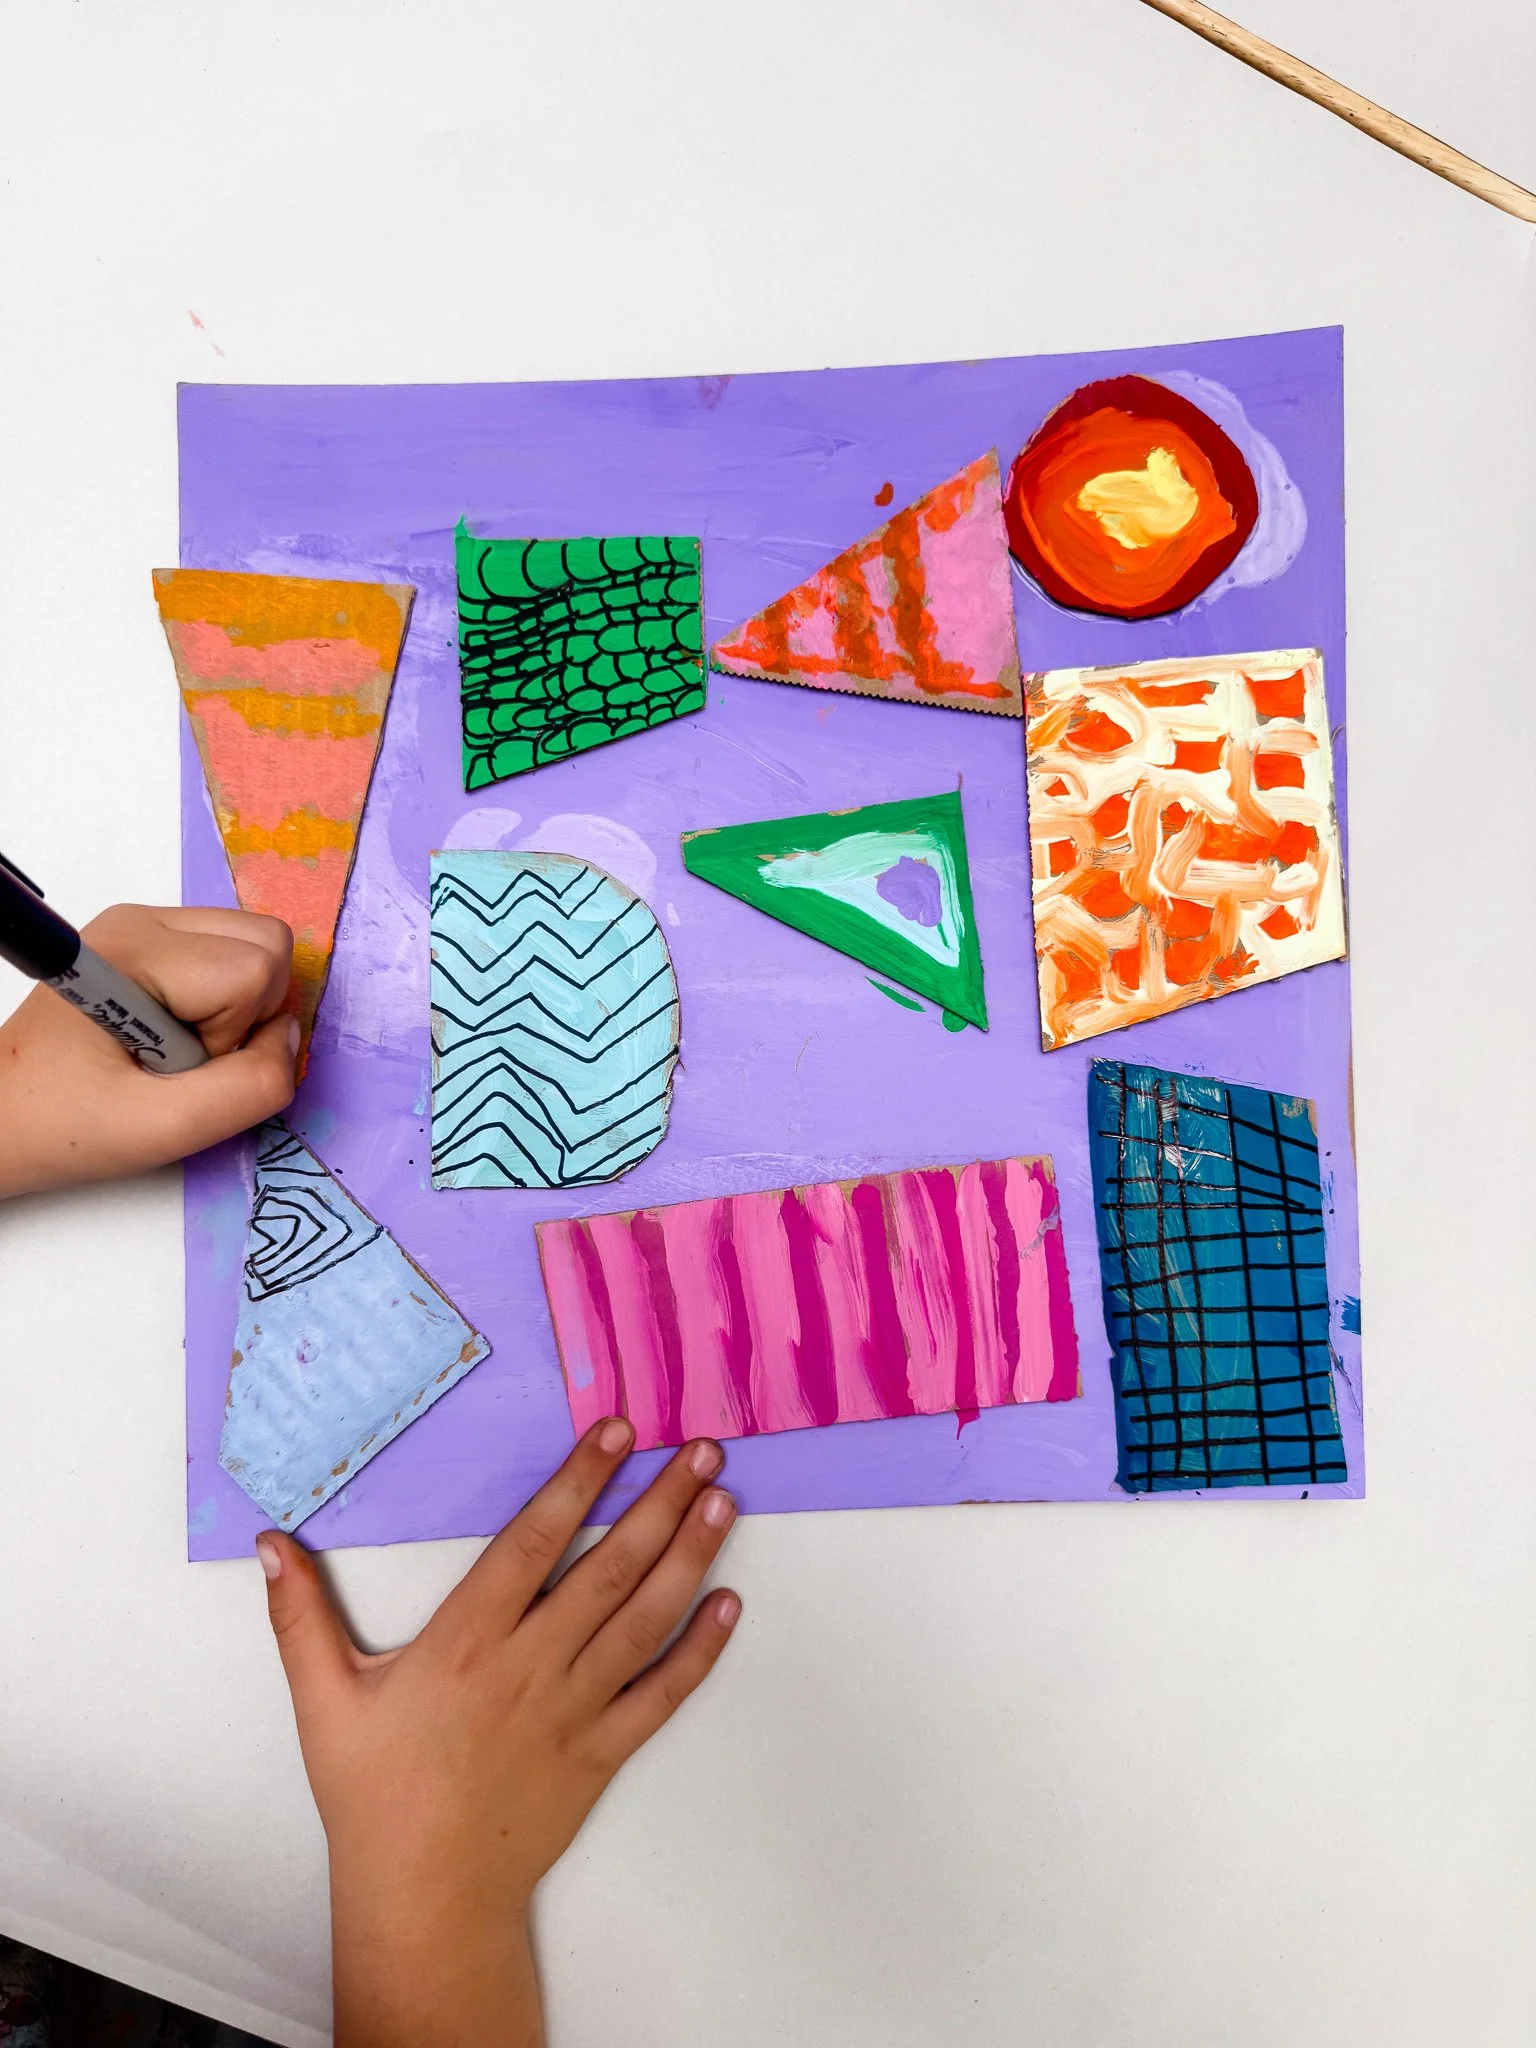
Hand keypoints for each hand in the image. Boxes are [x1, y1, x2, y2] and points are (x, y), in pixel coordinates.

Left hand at [0, 903, 297, 1197]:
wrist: (4, 1119)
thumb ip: (253, 1086)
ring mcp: (147, 925)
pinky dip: (224, 1004)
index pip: (255, 966)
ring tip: (177, 1048)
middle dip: (248, 1012)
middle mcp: (144, 921)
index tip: (181, 1067)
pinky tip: (174, 1035)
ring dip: (238, 1010)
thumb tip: (288, 1037)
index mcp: (136, 951)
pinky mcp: (154, 942)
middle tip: (187, 1057)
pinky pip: (234, 956)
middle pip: (267, 940)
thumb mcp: (168, 1128)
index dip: (238, 1031)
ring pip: (258, 945)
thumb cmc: (68, 1125)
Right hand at [259, 1420, 740, 2047]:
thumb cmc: (374, 1793)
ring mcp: (573, 1709)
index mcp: (467, 1641)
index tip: (616, 1432)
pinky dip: (701, 1649)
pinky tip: (729, 1604)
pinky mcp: (603, 1752)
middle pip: (608, 1569)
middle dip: (659, 1502)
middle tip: (701, 1449)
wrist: (424, 1894)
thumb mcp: (324, 1699)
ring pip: (644, 1620)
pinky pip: (663, 1694)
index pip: (533, 1541)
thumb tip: (271, 1542)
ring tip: (724, 1500)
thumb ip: (300, 1616)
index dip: (577, 1481)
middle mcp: (529, 1665)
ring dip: (689, 1556)